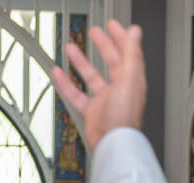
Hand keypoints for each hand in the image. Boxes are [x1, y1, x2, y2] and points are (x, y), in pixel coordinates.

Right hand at [50, 20, 146, 152]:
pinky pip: (77, 94)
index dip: (122, 39)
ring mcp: (106, 101)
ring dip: (81, 61)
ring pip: (92, 77)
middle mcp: (120, 90)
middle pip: (112, 63)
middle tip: (95, 32)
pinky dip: (66, 83)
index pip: (129, 55)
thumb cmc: (123, 117)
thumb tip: (136, 33)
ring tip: (70, 47)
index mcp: (132, 81)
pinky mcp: (93, 112)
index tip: (113, 26)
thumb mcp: (129, 79)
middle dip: (104, 46)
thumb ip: (131, 54)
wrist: (112, 144)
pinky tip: (57, 73)